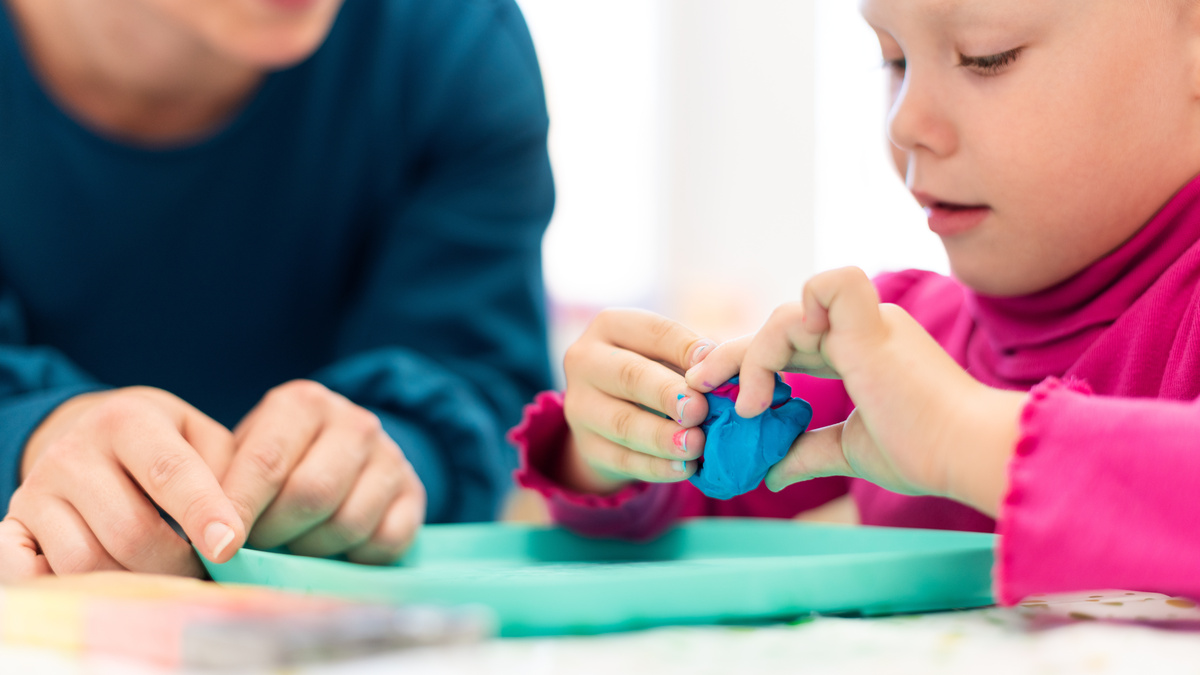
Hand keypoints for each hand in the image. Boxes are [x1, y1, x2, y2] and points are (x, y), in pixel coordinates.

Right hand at [3, 387, 245, 580]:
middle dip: (176, 564)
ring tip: (166, 579)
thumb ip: (228, 474)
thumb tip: (235, 530)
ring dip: (135, 584)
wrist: (92, 435)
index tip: (229, 546)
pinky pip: (24, 573)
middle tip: (203, 573)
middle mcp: (73, 452)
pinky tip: (105, 589)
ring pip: (85, 563)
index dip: (202, 512)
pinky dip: (63, 591)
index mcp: (129, 420)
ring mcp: (36, 490)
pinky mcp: (12, 525)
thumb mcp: (202, 438)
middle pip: (129, 531)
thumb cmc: (167, 443)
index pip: (169, 471)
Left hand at [221, 380, 424, 563]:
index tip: (217, 546)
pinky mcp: (415, 494)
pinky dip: (356, 559)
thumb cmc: (276, 462)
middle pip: (311, 493)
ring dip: (313, 550)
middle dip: (275, 533)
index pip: (267, 461)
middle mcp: (353, 421)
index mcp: (303, 403)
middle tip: (256, 548)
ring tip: (294, 547)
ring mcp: (391, 456)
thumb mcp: (245, 454)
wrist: (340, 454)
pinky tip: (336, 552)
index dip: (238, 508)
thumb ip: (224, 484)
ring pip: (348, 522)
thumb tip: (202, 534)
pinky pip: (386, 541)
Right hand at [559, 309, 716, 493]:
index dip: (683, 347)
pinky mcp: (587, 446)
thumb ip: (695, 357)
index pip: (651, 332)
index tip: (713, 361)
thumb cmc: (657, 372)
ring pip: (622, 423)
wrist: (615, 415)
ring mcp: (580, 406)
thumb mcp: (671, 354)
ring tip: (695, 444)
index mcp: (610, 326)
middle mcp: (585, 361)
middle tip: (699, 410)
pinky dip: (656, 466)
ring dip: (662, 437)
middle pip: (629, 375)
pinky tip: (684, 468)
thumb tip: (723, 367)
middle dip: (666, 394)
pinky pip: (622, 459)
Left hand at [686, 267, 1024, 515]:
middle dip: (728, 356)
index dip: (749, 366)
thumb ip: (809, 452)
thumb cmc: (925, 452)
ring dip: (751, 361)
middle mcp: (861, 328)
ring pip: (784, 316)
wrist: (965, 454)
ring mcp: (866, 321)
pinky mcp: (868, 326)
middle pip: (777, 327)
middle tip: (694, 387)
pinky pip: (823, 288)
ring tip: (747, 410)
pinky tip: (773, 375)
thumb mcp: (850, 451)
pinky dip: (790, 321)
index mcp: (860, 351)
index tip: (719, 400)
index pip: (789, 346)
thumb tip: (771, 474)